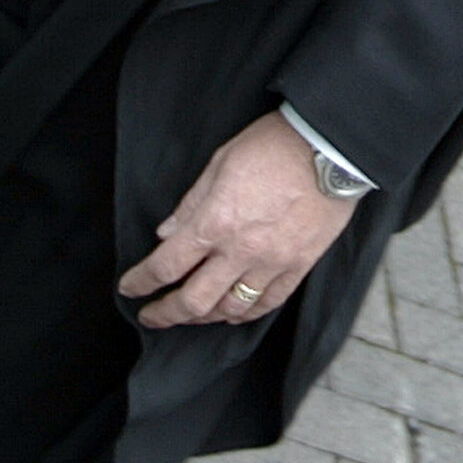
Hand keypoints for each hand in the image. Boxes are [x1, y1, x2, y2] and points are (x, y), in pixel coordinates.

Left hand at [121, 112, 354, 326]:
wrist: (333, 148)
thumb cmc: (276, 146)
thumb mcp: (221, 162)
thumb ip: (192, 202)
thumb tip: (168, 232)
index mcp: (215, 221)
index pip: (166, 265)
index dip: (140, 282)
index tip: (129, 288)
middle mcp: (240, 250)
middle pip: (193, 300)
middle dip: (166, 313)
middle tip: (152, 316)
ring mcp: (271, 263)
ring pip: (229, 308)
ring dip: (203, 316)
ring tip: (192, 314)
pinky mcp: (299, 266)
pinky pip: (268, 303)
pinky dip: (245, 314)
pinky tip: (233, 313)